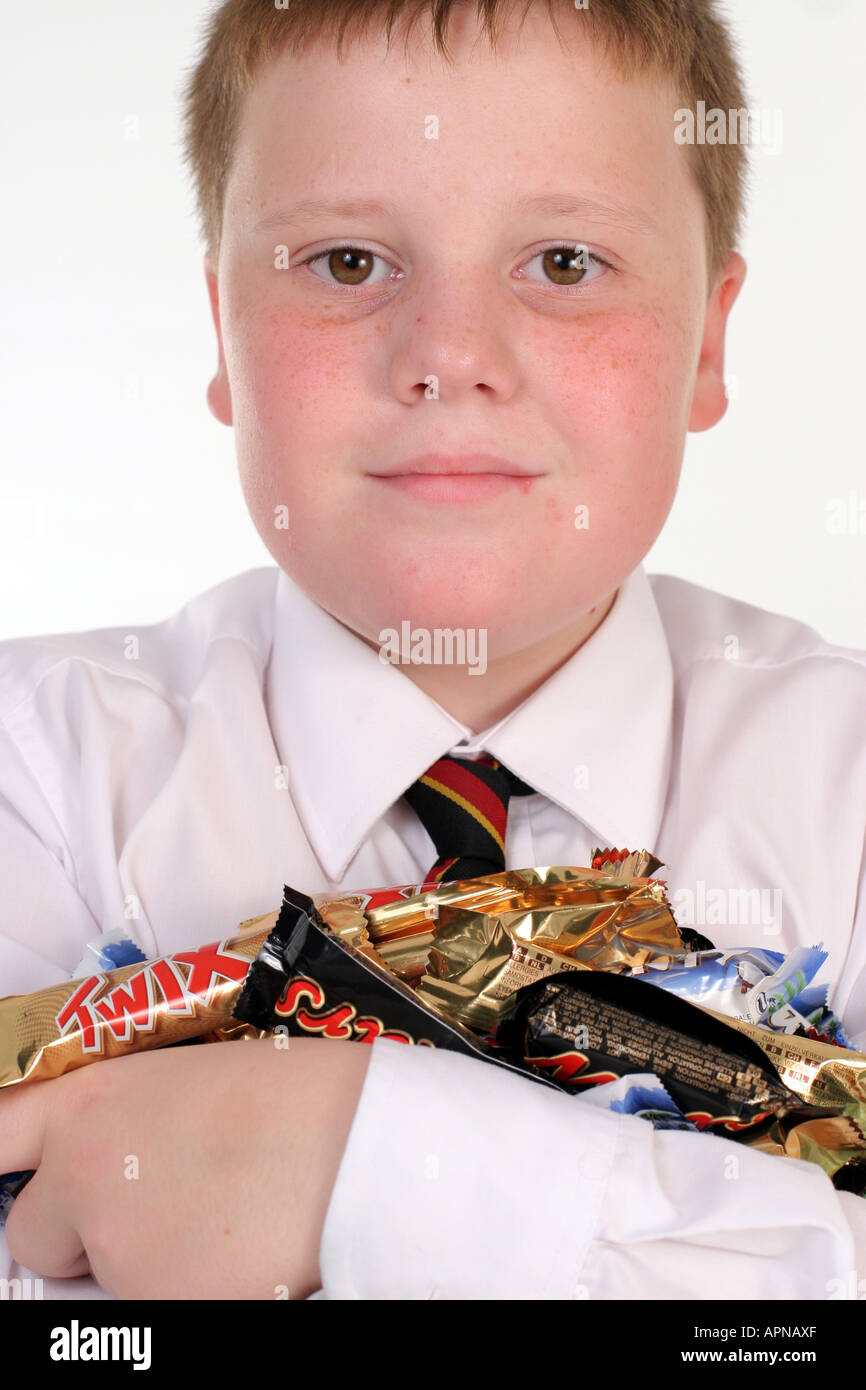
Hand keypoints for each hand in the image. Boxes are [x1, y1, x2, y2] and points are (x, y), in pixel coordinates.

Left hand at [0, 1035, 370, 1298]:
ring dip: (144, 1263)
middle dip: (78, 1235)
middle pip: (31, 1232)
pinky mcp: (153, 1306)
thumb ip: (120, 1119)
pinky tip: (238, 1255)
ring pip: (102, 1278)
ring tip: (223, 1220)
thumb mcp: (185, 1080)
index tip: (10, 1171)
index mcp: (89, 1100)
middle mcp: (82, 1173)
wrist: (361, 1144)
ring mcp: (114, 1247)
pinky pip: (151, 1309)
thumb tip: (101, 1163)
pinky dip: (188, 1292)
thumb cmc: (295, 1098)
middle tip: (155, 1209)